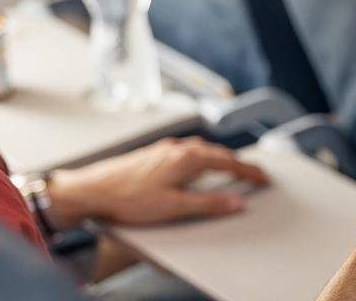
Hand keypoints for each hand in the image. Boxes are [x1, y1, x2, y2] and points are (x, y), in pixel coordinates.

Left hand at [46, 137, 269, 227]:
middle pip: (218, 153)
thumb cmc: (127, 198)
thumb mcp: (174, 207)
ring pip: (202, 150)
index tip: (264, 178)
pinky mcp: (153, 154)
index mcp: (187, 158)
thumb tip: (236, 201)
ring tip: (231, 168)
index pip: (229, 163)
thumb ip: (208, 204)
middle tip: (254, 174)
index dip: (249, 171)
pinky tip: (196, 165)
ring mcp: (164, 149)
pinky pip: (187, 151)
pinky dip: (202, 157)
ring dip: (220, 158)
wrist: (91, 190)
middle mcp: (177, 149)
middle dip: (239, 163)